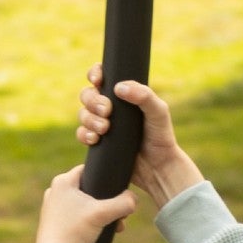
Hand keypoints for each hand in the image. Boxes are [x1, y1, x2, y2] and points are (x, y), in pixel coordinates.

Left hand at [33, 164, 134, 242]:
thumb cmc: (75, 233)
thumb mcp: (103, 214)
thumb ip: (124, 203)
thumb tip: (134, 199)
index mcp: (62, 182)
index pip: (89, 170)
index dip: (106, 178)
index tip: (118, 190)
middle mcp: (54, 192)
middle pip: (89, 190)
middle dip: (107, 203)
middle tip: (120, 214)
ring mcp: (52, 209)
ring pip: (85, 206)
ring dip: (101, 215)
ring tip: (114, 227)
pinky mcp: (54, 224)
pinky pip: (77, 218)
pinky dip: (90, 224)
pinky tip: (99, 235)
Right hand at [79, 68, 203, 204]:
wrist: (158, 168)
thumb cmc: (161, 136)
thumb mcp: (158, 112)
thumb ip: (144, 96)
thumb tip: (119, 88)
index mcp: (123, 95)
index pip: (103, 77)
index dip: (95, 74)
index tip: (97, 80)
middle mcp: (110, 108)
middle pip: (88, 94)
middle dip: (92, 100)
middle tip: (107, 110)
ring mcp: (102, 125)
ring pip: (83, 114)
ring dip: (89, 118)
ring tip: (105, 128)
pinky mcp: (98, 143)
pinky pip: (82, 134)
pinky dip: (84, 134)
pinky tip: (95, 139)